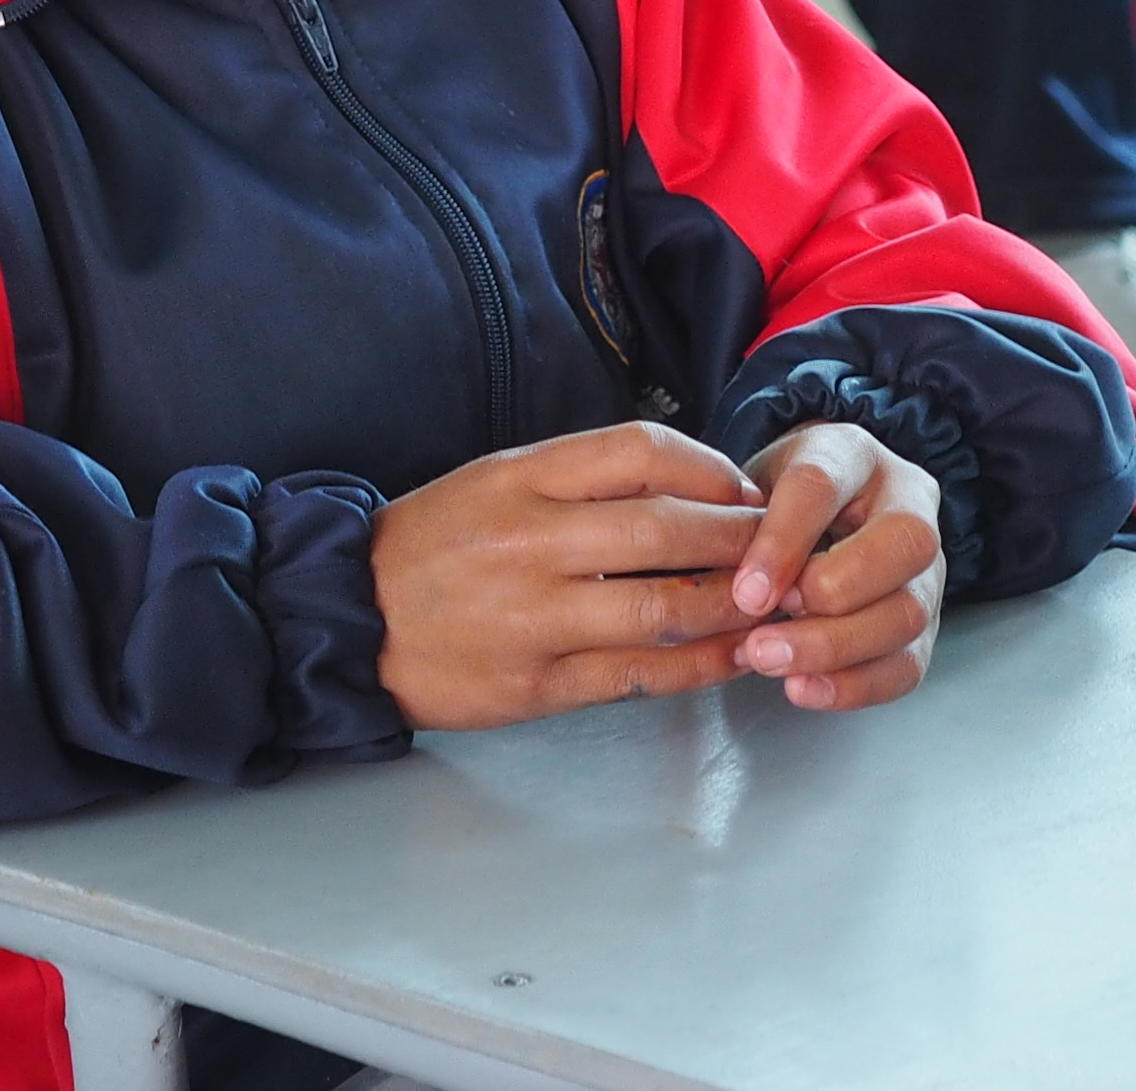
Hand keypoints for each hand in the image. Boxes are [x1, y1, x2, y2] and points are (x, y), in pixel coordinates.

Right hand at [368, 420, 768, 728]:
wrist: (351, 617)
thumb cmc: (434, 544)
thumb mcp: (494, 481)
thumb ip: (579, 480)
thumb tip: (686, 487)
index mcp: (521, 477)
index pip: (641, 452)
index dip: (712, 468)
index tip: (744, 489)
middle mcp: (531, 538)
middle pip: (667, 529)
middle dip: (743, 540)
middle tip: (785, 551)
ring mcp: (535, 615)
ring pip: (665, 606)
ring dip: (735, 607)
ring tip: (774, 607)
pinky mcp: (539, 683)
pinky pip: (641, 674)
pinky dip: (700, 666)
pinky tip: (733, 657)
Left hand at [725, 421, 946, 709]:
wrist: (813, 510)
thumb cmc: (770, 499)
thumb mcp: (746, 487)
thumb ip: (738, 526)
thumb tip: (733, 590)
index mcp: (850, 452)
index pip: (822, 484)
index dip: (783, 541)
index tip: (746, 591)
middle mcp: (907, 501)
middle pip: (901, 545)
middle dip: (831, 598)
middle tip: (764, 635)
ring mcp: (927, 565)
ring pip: (909, 611)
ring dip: (837, 648)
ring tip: (772, 663)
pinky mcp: (928, 621)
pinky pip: (909, 662)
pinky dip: (856, 685)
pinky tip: (803, 688)